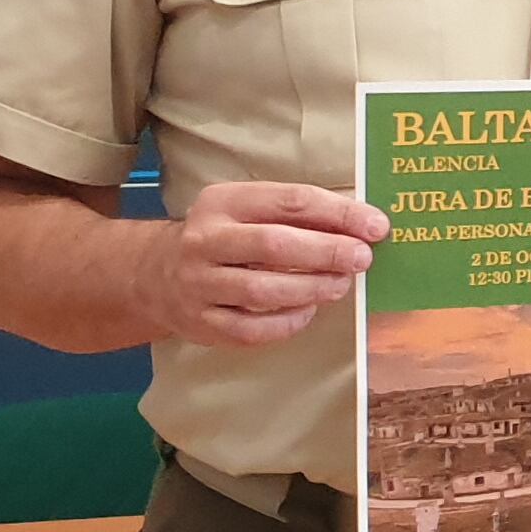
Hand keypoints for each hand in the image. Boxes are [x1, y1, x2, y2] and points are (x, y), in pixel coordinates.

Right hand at [147, 181, 388, 347]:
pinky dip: (286, 323)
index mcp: (224, 202)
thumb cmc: (224, 238)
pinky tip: (307, 312)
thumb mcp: (249, 211)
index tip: (377, 226)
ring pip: (262, 290)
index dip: (339, 214)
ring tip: (340, 286)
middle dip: (327, 252)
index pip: (290, 201)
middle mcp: (205, 240)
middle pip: (274, 245)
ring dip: (311, 289)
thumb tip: (364, 226)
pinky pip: (250, 329)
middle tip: (362, 259)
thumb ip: (299, 215)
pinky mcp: (200, 322)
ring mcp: (198, 283)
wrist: (153, 274)